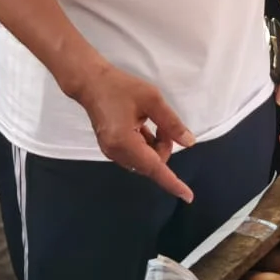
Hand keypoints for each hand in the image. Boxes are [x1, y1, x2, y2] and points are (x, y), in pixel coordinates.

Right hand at [71, 62, 196, 201]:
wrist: (91, 82)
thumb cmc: (120, 87)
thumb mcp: (152, 99)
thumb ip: (171, 123)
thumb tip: (188, 142)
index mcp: (125, 142)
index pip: (155, 168)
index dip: (172, 183)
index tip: (188, 196)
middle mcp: (116, 153)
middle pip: (152, 164)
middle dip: (164, 147)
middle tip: (163, 124)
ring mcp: (111, 152)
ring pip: (144, 160)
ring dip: (155, 146)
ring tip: (150, 121)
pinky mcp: (110, 148)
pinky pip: (135, 155)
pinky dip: (145, 144)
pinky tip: (142, 125)